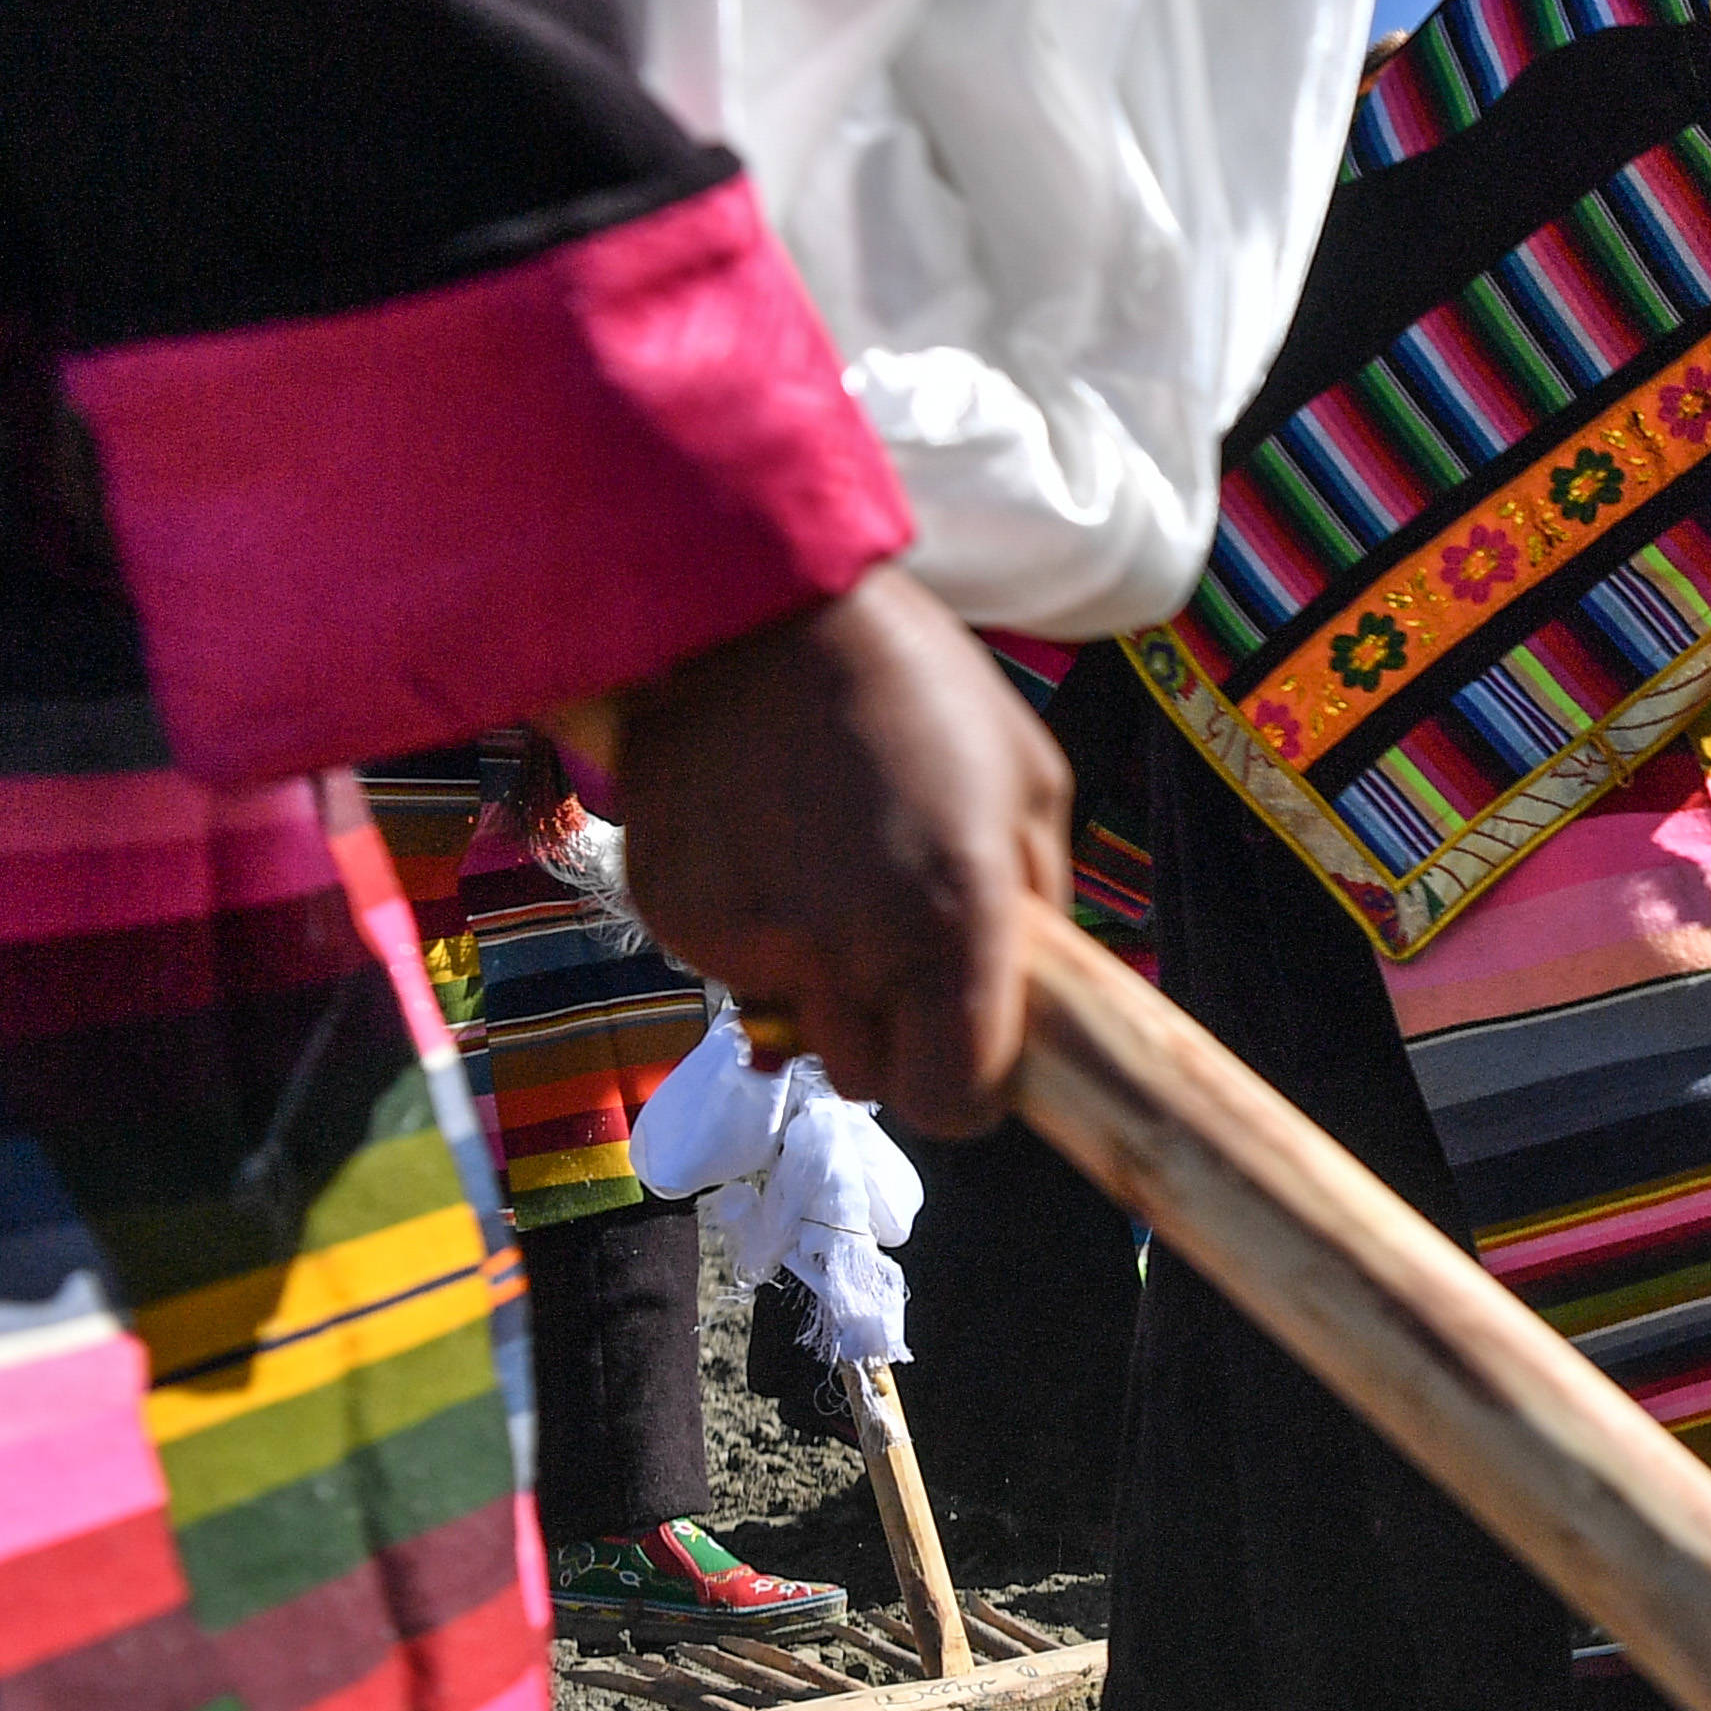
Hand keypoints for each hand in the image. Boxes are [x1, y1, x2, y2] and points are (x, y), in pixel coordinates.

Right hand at [605, 567, 1069, 1136]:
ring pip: (795, 1022)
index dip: (971, 1087)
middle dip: (895, 1036)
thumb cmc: (916, 685)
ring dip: (820, 977)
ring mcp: (744, 939)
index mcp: (947, 922)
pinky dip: (753, 928)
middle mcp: (842, 949)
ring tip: (830, 860)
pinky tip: (768, 838)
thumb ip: (1037, 909)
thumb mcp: (1029, 782)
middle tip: (902, 945)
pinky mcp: (672, 916)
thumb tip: (1028, 996)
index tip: (974, 1046)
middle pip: (871, 1079)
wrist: (751, 607)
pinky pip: (730, 966)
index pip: (955, 1103)